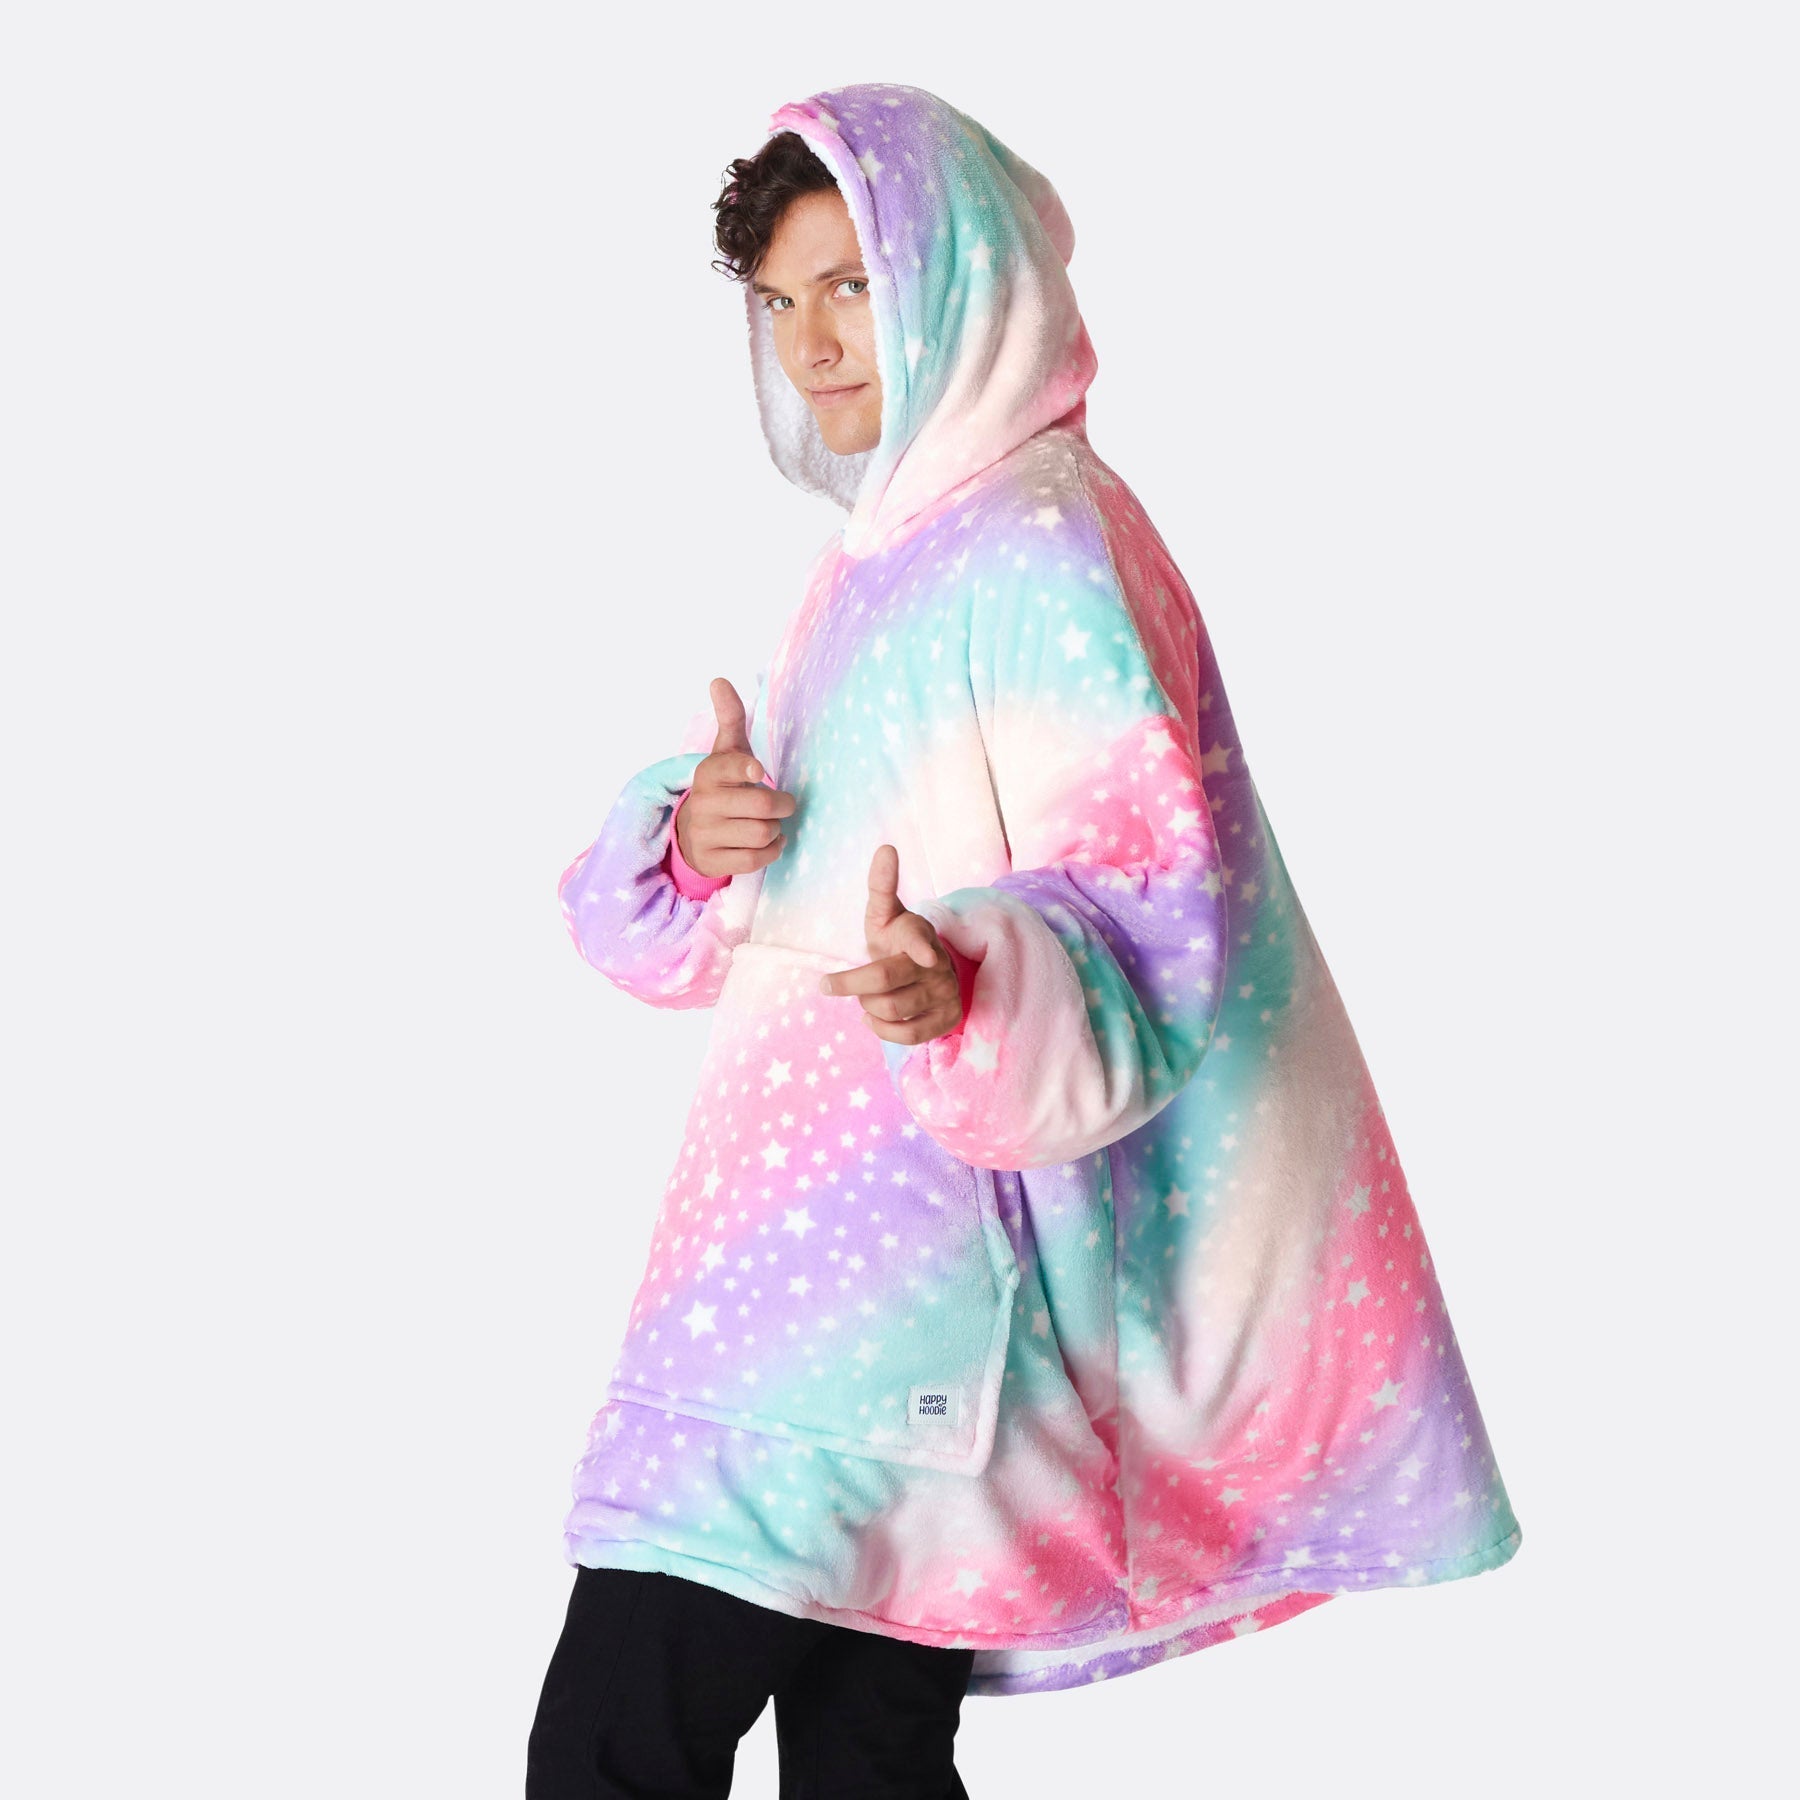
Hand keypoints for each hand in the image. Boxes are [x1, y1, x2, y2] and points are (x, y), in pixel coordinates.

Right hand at [676, 677, 796, 877]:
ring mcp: (704, 834)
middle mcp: (704, 803)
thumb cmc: (723, 786)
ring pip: (761, 833)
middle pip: (762, 805)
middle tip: (783, 803)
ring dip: (776, 830)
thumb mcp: (726, 752)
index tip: (757, 771)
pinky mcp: (711, 861)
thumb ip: (730, 718)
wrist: (692, 831)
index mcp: (709, 772)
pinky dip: (771, 851)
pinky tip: (770, 842)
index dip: (745, 769)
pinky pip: (754, 860)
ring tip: (771, 823)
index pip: (729, 767)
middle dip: (782, 805)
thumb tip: (719, 680)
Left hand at [818, 844, 963, 1044]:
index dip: (921, 946)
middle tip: (829, 984)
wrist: (928, 972)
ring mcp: (945, 992)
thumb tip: (885, 848)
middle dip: (850, 984)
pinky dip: (882, 1029)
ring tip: (862, 998)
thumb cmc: (896, 940)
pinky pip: (909, 1035)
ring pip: (893, 1009)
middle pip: (885, 981)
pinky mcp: (947, 1018)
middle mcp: (937, 963)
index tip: (925, 957)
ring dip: (866, 1006)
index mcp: (917, 932)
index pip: (918, 937)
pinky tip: (873, 1018)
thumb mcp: (884, 913)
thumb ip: (881, 885)